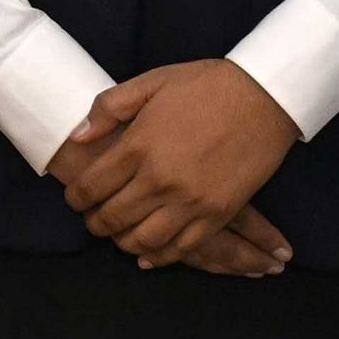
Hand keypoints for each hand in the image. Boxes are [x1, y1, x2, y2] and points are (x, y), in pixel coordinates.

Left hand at [52, 60, 299, 266]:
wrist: (263, 97)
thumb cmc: (204, 86)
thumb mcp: (151, 83)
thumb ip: (108, 109)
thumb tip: (78, 136)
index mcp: (138, 146)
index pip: (91, 187)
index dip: (76, 198)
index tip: (76, 199)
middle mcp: (160, 180)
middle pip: (112, 218)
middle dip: (95, 223)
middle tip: (93, 219)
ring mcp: (190, 201)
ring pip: (143, 241)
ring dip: (124, 242)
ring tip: (120, 233)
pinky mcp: (217, 214)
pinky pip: (181, 248)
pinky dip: (160, 255)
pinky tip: (150, 251)